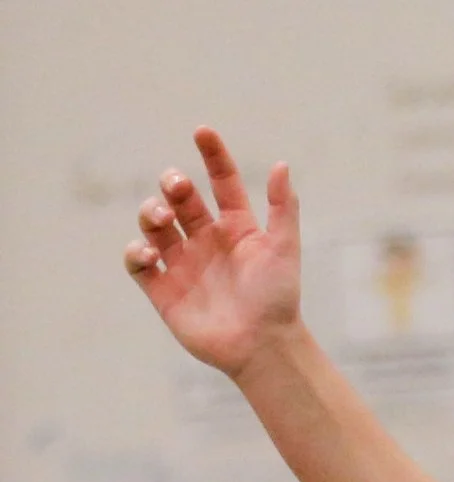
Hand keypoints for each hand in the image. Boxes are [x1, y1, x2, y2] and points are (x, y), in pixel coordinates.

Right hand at [124, 127, 302, 375]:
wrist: (264, 346)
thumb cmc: (279, 299)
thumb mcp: (284, 249)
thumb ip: (283, 208)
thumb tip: (282, 164)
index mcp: (237, 228)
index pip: (221, 182)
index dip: (212, 156)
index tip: (202, 130)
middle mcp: (207, 241)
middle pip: (180, 199)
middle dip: (173, 185)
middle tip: (176, 186)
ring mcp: (183, 264)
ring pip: (154, 225)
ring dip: (151, 212)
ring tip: (161, 216)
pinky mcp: (163, 290)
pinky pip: (138, 263)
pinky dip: (136, 251)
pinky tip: (148, 250)